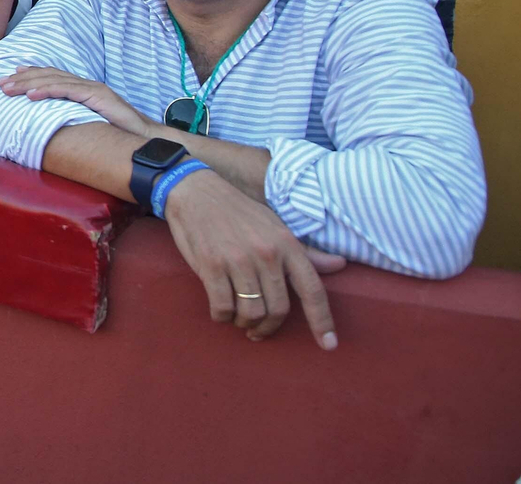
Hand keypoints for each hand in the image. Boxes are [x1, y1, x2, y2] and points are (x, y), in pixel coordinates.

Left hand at [0, 66, 152, 135]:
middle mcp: (86, 84)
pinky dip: (46, 91)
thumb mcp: (89, 124)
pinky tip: (30, 95)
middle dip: (22, 78)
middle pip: (48, 76)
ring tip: (8, 88)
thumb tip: (51, 127)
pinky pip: (67, 91)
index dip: (31, 75)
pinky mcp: (98, 96)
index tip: (11, 76)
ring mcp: (92, 88)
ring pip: (53, 81)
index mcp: (83, 89)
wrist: (146, 137)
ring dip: (27, 84)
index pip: (53, 77)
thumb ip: (72, 119)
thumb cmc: (118, 134)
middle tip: (0, 82)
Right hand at [163, 168, 344, 347]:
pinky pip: (222, 307)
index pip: (313, 290)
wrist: (197, 193)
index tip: (329, 345)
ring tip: (239, 319)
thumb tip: (341, 265)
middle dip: (268, 328)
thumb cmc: (240, 213)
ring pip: (251, 312)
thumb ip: (306, 252)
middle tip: (258, 330)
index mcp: (287, 245)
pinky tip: (221, 311)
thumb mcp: (276, 228)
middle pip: (278, 310)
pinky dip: (222, 316)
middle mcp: (267, 254)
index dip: (323, 321)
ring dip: (245, 324)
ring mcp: (238, 260)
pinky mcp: (212, 265)